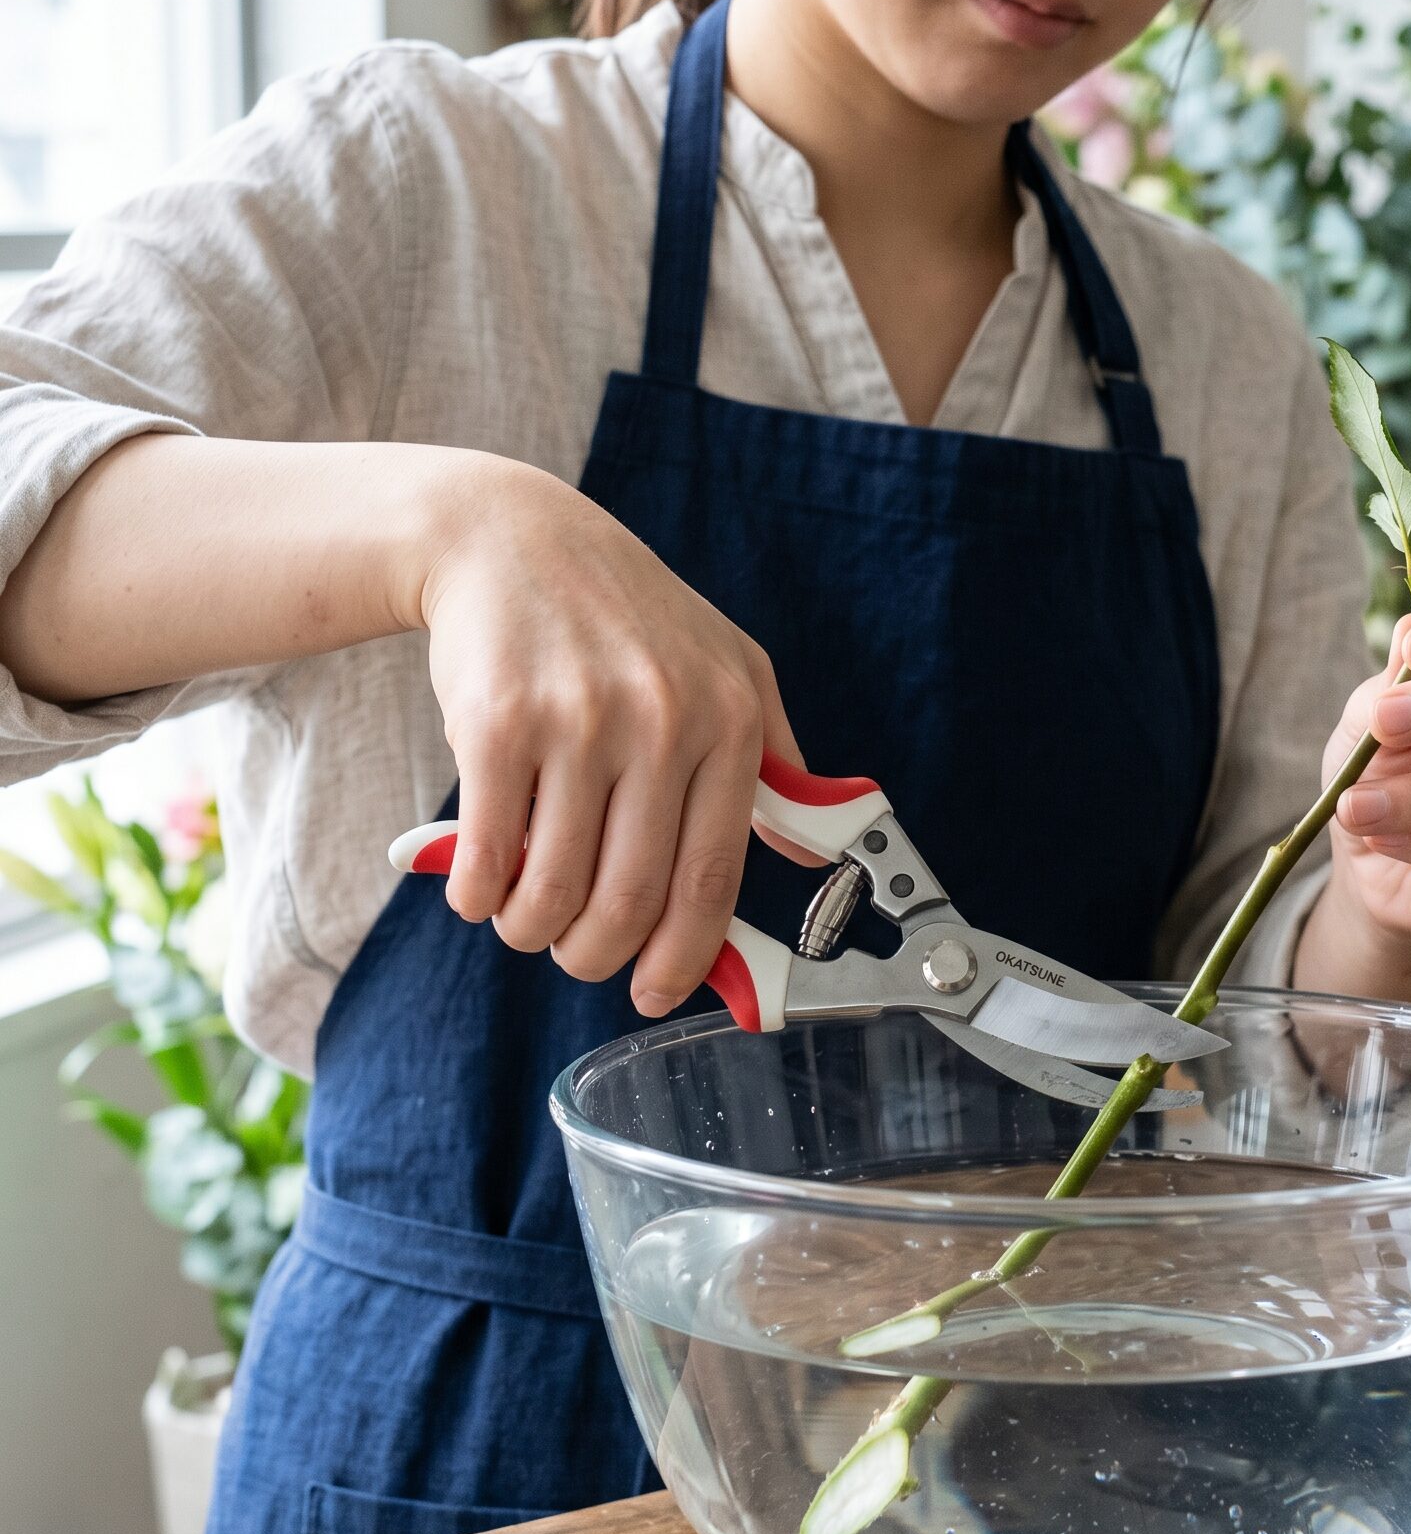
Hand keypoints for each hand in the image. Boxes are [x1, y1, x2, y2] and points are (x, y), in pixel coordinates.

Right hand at [415, 457, 805, 1016]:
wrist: (513, 538)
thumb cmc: (628, 617)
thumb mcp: (730, 667)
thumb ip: (774, 761)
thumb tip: (808, 859)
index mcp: (730, 721)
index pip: (713, 877)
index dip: (685, 957)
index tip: (659, 994)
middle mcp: (664, 721)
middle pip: (632, 900)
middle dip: (597, 957)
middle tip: (579, 958)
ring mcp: (581, 721)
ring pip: (556, 890)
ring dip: (532, 931)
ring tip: (525, 918)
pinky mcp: (499, 723)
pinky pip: (491, 854)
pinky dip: (479, 896)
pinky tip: (479, 888)